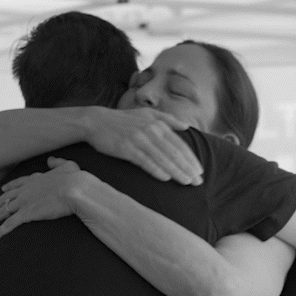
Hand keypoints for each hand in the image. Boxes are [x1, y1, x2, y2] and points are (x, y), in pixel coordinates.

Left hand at [0, 158, 85, 241]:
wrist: (74, 188)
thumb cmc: (75, 179)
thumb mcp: (67, 166)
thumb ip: (57, 163)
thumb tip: (51, 159)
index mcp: (35, 179)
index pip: (18, 184)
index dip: (9, 188)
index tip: (2, 190)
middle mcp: (26, 190)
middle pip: (6, 198)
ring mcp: (24, 202)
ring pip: (3, 211)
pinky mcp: (26, 214)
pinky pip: (8, 225)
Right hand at [83, 107, 201, 184]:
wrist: (96, 121)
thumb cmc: (122, 120)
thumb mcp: (146, 113)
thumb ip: (167, 119)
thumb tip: (186, 126)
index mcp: (158, 124)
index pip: (179, 144)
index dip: (190, 158)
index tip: (199, 171)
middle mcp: (151, 131)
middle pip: (174, 152)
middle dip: (187, 167)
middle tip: (198, 182)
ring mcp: (138, 139)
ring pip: (162, 158)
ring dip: (175, 171)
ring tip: (186, 182)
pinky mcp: (126, 148)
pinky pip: (144, 160)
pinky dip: (156, 169)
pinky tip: (165, 178)